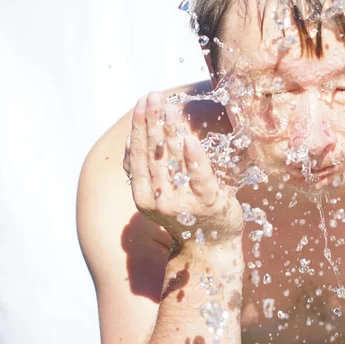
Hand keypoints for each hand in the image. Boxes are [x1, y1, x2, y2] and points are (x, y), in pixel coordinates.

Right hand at [123, 92, 243, 244]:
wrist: (210, 249)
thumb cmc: (186, 216)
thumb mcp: (159, 195)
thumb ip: (149, 171)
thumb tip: (134, 139)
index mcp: (144, 196)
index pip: (138, 155)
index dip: (139, 127)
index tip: (141, 103)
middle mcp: (159, 199)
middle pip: (153, 153)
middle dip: (152, 121)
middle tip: (153, 96)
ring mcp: (183, 202)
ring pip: (173, 161)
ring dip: (170, 132)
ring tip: (169, 109)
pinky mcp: (209, 203)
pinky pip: (200, 177)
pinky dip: (194, 158)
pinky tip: (191, 139)